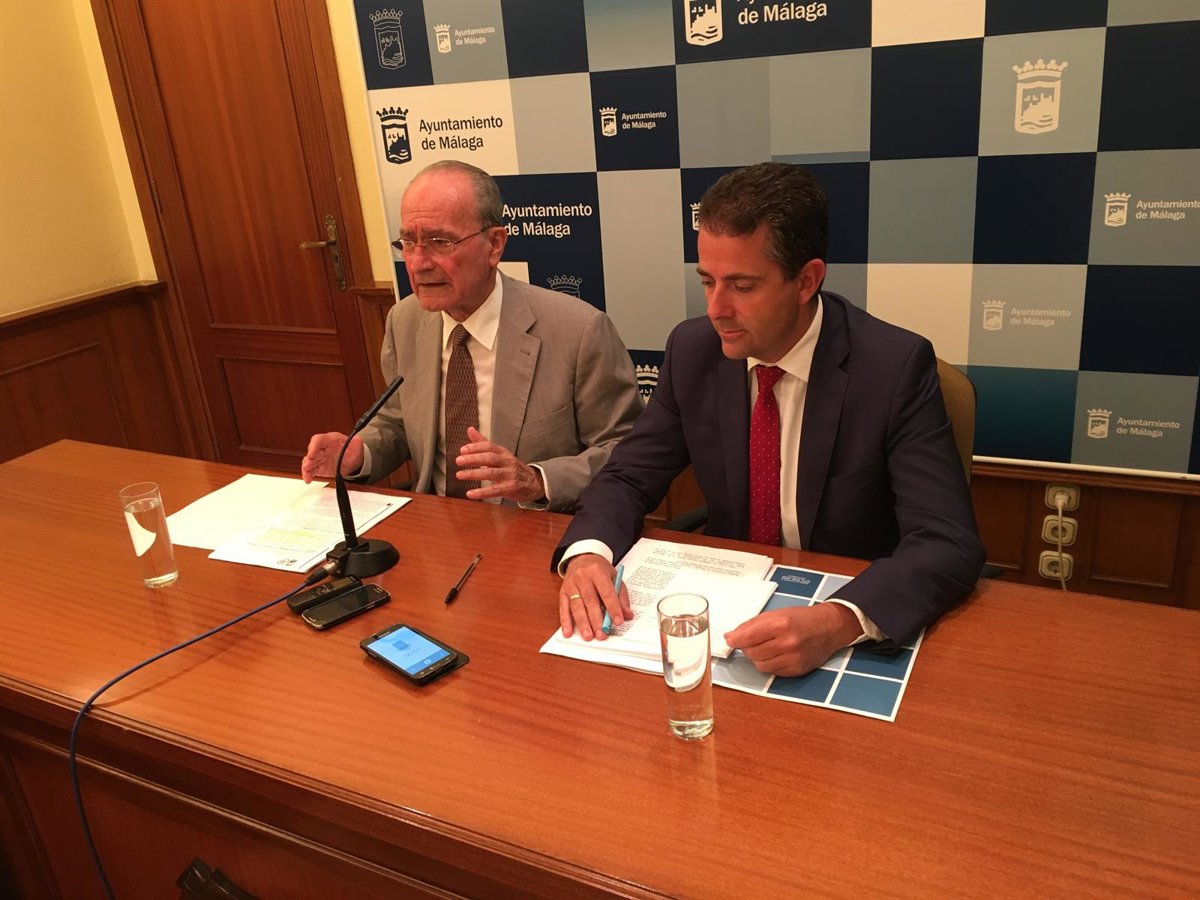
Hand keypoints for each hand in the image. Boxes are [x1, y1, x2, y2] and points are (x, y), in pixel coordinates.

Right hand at [301, 432, 363, 482]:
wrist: (352, 458)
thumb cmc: (351, 448)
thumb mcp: (356, 443)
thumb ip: (356, 442)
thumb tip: (357, 441)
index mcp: (329, 440)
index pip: (318, 440)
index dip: (313, 446)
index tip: (311, 454)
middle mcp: (322, 448)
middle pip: (311, 452)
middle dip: (308, 460)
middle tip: (307, 466)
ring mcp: (320, 458)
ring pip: (309, 462)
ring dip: (306, 469)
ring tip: (307, 476)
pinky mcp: (319, 468)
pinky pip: (311, 471)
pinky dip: (308, 475)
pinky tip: (308, 480)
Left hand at [456, 426, 544, 502]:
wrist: (533, 482)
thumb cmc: (512, 468)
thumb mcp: (499, 453)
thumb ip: (483, 443)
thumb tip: (470, 429)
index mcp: (503, 453)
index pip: (489, 446)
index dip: (476, 447)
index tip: (462, 450)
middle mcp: (507, 462)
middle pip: (490, 458)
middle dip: (473, 458)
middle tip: (459, 460)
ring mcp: (509, 475)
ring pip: (491, 473)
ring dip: (474, 474)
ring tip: (460, 475)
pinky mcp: (510, 488)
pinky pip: (494, 490)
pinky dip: (481, 492)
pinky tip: (470, 493)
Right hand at [559, 554, 632, 640]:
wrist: (582, 558)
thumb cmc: (599, 570)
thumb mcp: (614, 577)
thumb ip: (621, 597)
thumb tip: (626, 615)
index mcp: (597, 571)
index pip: (606, 592)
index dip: (613, 608)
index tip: (617, 621)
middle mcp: (582, 577)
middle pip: (590, 601)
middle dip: (596, 620)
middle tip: (602, 634)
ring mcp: (571, 584)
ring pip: (577, 606)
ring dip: (583, 623)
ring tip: (588, 636)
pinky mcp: (563, 591)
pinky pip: (563, 608)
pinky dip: (566, 621)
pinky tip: (568, 632)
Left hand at [724, 603, 861, 675]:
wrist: (829, 627)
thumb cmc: (801, 618)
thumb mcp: (776, 613)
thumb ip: (752, 625)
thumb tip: (731, 637)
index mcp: (781, 624)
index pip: (748, 637)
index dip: (735, 639)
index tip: (730, 639)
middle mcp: (788, 642)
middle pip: (751, 652)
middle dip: (746, 647)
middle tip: (751, 641)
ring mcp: (793, 658)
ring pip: (760, 665)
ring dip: (757, 657)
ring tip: (765, 647)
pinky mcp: (797, 670)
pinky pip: (772, 672)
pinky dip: (769, 664)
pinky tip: (775, 654)